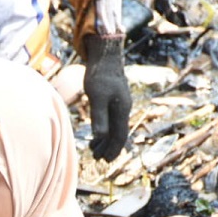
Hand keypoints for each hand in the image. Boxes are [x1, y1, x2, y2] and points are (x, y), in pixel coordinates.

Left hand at [82, 34, 130, 161]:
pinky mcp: (114, 99)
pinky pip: (112, 120)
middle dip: (108, 148)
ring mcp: (120, 104)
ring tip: (94, 149)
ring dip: (106, 140)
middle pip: (119, 134)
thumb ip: (99, 117)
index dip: (113, 150)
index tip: (105, 161)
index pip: (120, 136)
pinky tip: (97, 133)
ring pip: (115, 128)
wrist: (105, 56)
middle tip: (96, 158)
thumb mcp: (96, 97)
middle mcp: (124, 108)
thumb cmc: (99, 75)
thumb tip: (100, 136)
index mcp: (122, 110)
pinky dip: (105, 130)